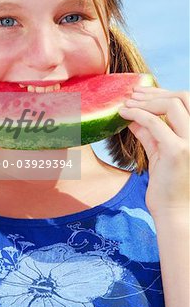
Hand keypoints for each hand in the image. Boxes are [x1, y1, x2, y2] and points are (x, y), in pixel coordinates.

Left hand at [118, 86, 188, 216]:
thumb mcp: (159, 153)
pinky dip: (137, 114)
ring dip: (145, 101)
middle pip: (183, 97)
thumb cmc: (168, 186)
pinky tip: (123, 115)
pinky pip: (155, 123)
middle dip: (155, 92)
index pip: (187, 101)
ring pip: (172, 104)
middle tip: (132, 95)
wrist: (175, 214)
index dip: (163, 92)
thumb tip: (132, 117)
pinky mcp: (177, 151)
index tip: (141, 93)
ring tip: (125, 104)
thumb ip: (149, 134)